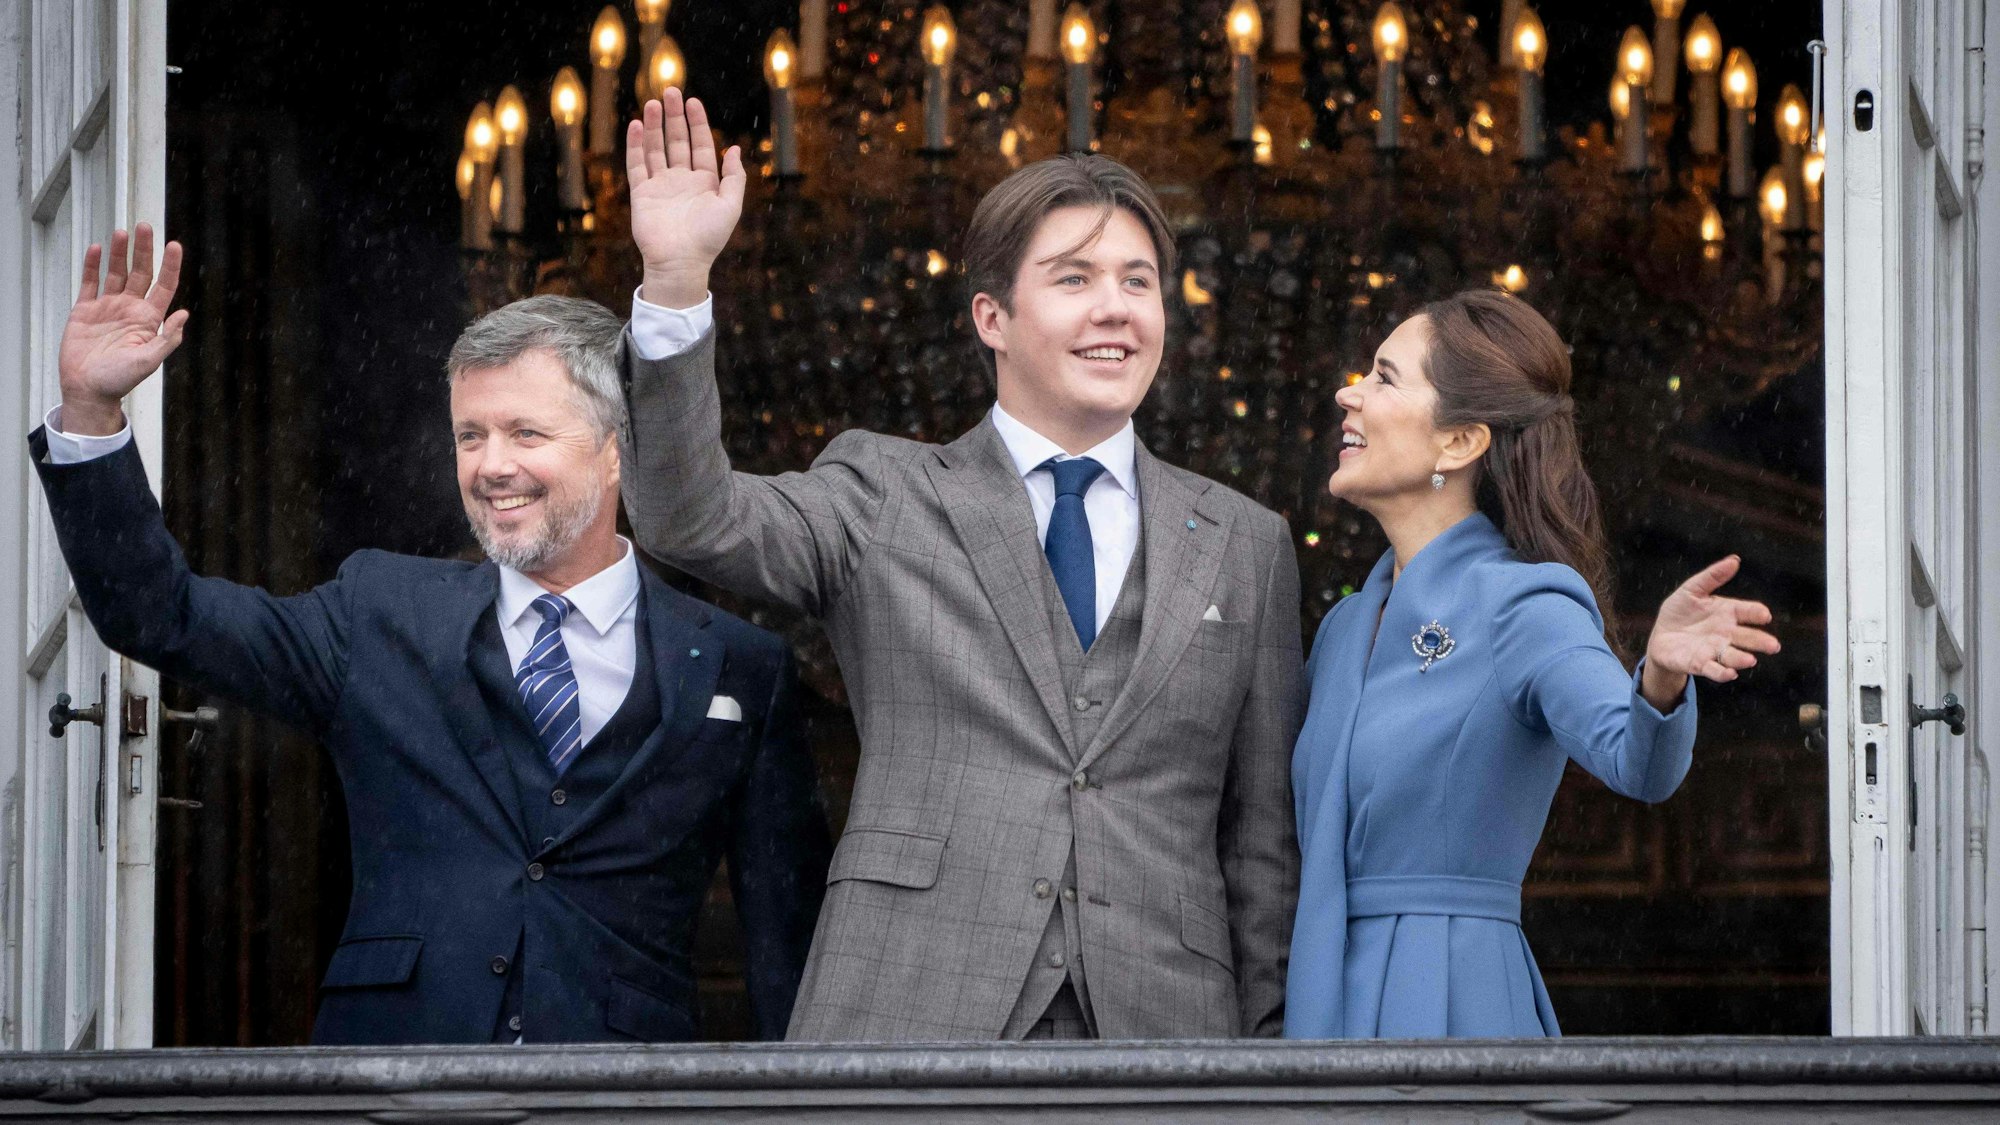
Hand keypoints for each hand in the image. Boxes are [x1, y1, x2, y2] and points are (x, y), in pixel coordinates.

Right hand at [57, 224, 186, 435]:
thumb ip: (166, 338)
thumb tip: (183, 315)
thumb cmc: (119, 380)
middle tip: (144, 227)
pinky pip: (90, 282)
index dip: (170, 266)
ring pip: (116, 272)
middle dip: (143, 250)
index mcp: (148, 319)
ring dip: (118, 253)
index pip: (164, 286)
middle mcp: (130, 309)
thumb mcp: (148, 361)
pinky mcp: (85, 310)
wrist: (88, 389)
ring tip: (121, 233)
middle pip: (141, 272)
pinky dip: (92, 266)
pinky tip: (96, 249)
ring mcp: (108, 307)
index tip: (174, 245)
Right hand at [627, 89, 744, 308]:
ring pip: (655, 149)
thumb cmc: (708, 238)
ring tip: (652, 103)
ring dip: (654, 126)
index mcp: (705, 182)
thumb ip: (734, 177)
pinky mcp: (641, 194)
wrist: (680, 262)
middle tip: (670, 91)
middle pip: (677, 141)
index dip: (697, 123)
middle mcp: (682, 180)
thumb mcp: (731, 206)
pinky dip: (635, 145)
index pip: (700, 145)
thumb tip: (733, 148)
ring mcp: (660, 186)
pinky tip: (635, 126)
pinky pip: (637, 165)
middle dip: (674, 117)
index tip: (692, 101)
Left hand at [1640, 555, 1781, 707]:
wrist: (1661, 636)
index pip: (1747, 611)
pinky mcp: (1699, 663)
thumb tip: (1735, 560)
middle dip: (1760, 641)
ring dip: (1741, 658)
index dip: (1756, 613)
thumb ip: (1712, 576)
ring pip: (1732, 656)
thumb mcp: (1692, 589)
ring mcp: (1714, 650)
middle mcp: (1726, 633)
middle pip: (1747, 637)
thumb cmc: (1680, 611)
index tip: (1764, 614)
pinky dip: (1721, 673)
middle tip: (1773, 646)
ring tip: (1749, 660)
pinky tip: (1729, 674)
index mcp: (1727, 613)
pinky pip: (1713, 669)